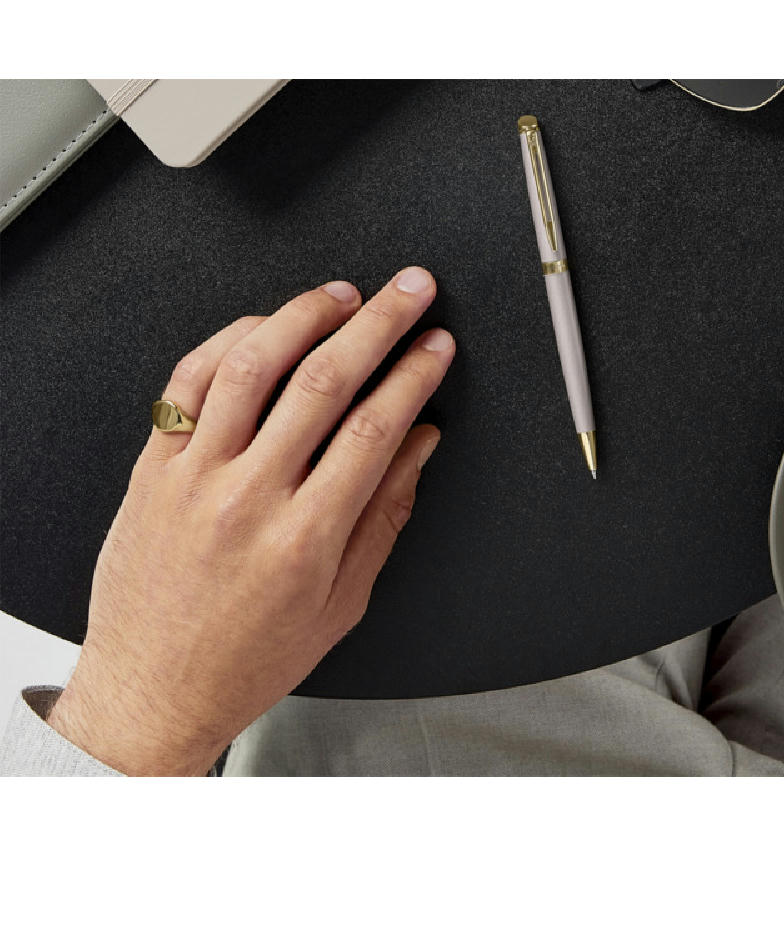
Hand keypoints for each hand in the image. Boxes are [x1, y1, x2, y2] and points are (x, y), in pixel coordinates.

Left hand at [46, 268, 453, 774]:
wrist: (152, 688)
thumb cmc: (247, 657)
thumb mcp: (341, 601)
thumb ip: (384, 515)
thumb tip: (418, 445)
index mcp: (304, 538)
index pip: (373, 428)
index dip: (414, 375)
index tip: (436, 347)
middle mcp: (247, 497)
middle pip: (323, 383)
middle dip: (379, 324)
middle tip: (410, 291)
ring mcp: (192, 477)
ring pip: (251, 366)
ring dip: (303, 318)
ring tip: (342, 294)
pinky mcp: (152, 467)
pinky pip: (186, 382)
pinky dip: (228, 340)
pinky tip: (263, 326)